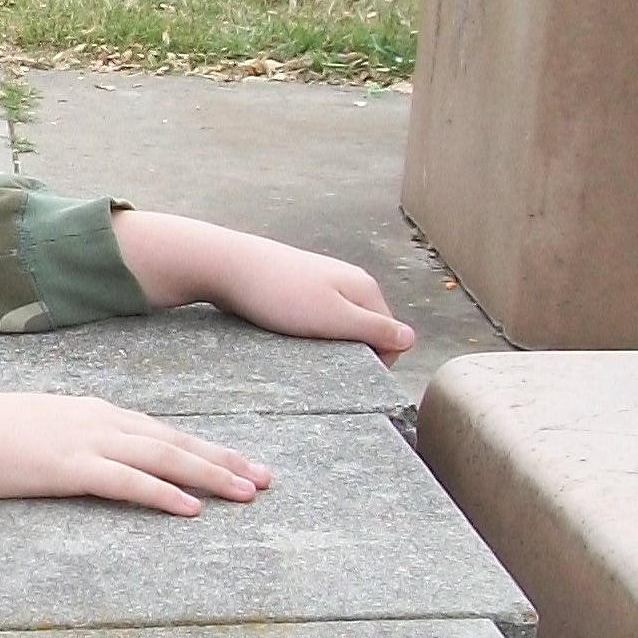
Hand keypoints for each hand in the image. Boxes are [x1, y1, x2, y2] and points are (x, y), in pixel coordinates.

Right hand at [0, 390, 270, 516]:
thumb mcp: (35, 426)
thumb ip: (68, 436)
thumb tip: (85, 454)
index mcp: (92, 411)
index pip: (161, 431)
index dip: (204, 447)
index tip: (240, 461)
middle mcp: (99, 421)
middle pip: (175, 441)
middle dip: (225, 460)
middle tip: (266, 477)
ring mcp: (87, 442)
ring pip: (164, 458)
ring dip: (210, 475)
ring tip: (248, 492)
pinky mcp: (71, 468)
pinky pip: (128, 483)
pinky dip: (164, 494)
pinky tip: (192, 509)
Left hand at [111, 211, 414, 359]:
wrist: (225, 264)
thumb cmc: (279, 294)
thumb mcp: (333, 318)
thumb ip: (373, 329)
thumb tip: (411, 339)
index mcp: (365, 288)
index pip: (391, 335)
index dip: (375, 360)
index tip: (346, 372)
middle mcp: (348, 281)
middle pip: (364, 329)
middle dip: (348, 351)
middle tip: (318, 361)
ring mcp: (321, 282)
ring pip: (336, 324)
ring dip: (324, 343)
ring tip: (298, 347)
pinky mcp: (295, 287)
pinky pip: (311, 317)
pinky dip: (303, 331)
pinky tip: (283, 334)